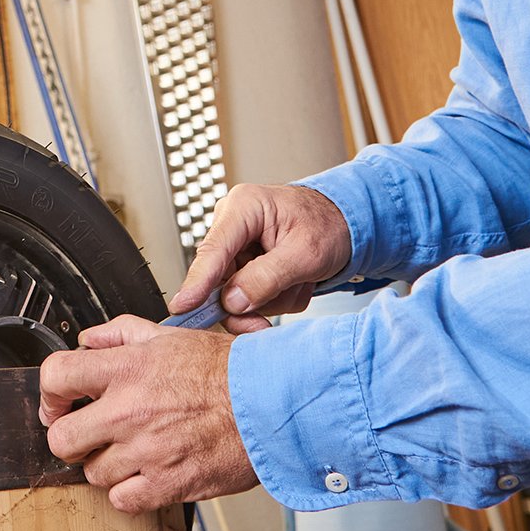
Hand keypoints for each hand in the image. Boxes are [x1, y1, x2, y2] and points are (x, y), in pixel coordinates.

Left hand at [38, 316, 258, 512]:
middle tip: (88, 434)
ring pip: (92, 473)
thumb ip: (122, 334)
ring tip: (130, 451)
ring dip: (105, 465)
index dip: (49, 393)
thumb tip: (89, 340)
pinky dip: (129, 492)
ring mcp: (146, 450)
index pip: (56, 377)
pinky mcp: (166, 483)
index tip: (58, 402)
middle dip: (70, 437)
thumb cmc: (228, 372)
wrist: (270, 404)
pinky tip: (144, 473)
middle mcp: (130, 410)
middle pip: (61, 438)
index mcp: (128, 368)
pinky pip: (122, 500)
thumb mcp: (171, 336)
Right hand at [172, 183, 351, 334]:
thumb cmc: (329, 225)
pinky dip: (274, 298)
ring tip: (298, 282)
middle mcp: (233, 226)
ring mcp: (237, 247)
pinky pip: (249, 297)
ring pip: (236, 294)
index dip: (196, 282)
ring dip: (270, 299)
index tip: (183, 306)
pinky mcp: (244, 264)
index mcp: (244, 208)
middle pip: (220, 279)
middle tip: (264, 323)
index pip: (213, 250)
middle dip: (249, 301)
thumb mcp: (306, 254)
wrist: (347, 226)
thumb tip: (233, 300)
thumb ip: (267, 278)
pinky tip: (293, 283)